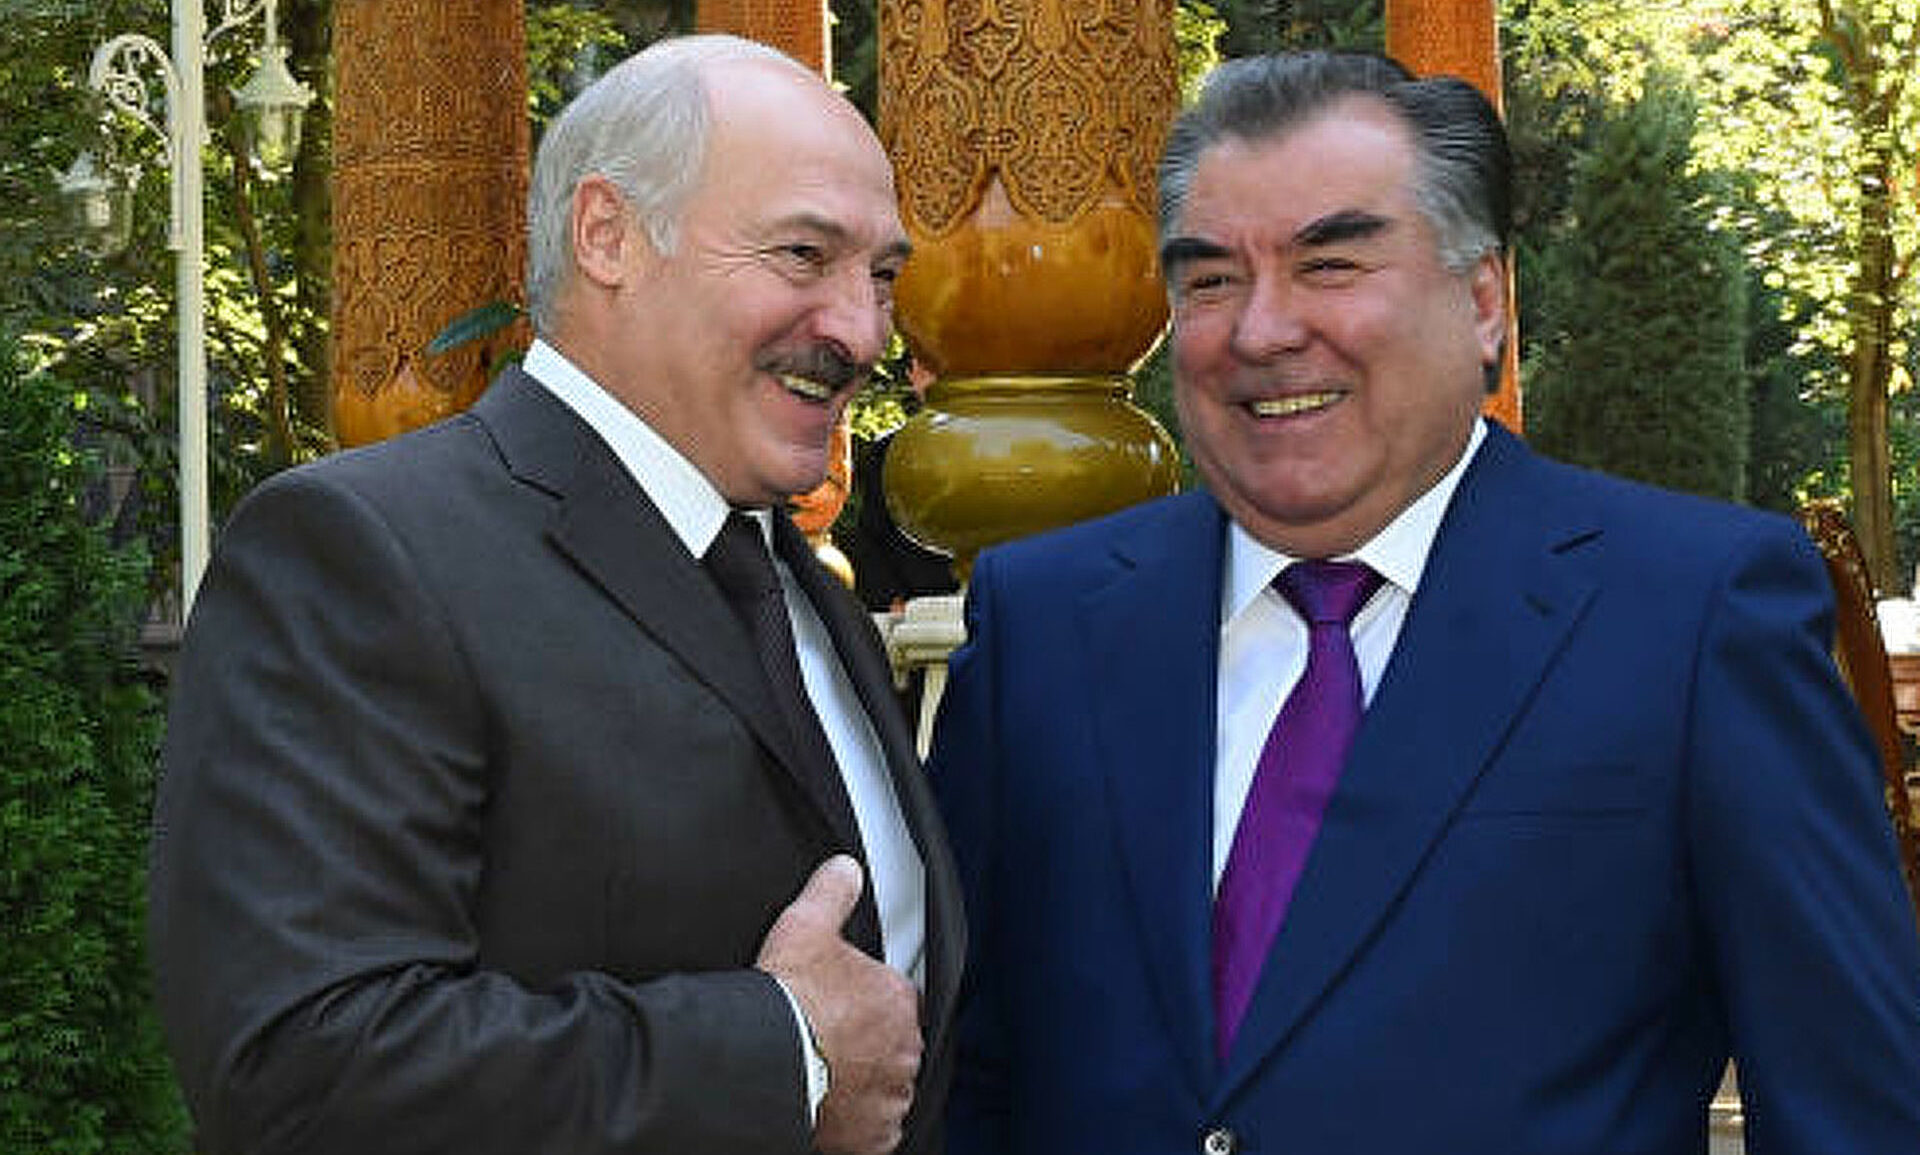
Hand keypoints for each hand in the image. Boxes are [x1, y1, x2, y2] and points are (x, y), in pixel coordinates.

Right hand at [757, 856, 921, 1154]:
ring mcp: (890, 1094)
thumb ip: (832, 893)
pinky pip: (874, 1131)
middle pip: (893, 1045)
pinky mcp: (874, 1135)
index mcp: (897, 999)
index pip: (896, 1000)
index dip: (868, 1002)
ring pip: (886, 1087)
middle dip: (868, 1045)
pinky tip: (832, 1110)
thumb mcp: (806, 926)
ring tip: (826, 1075)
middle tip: (830, 1042)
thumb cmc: (786, 998)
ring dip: (865, 1083)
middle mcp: (903, 1049)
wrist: (764, 1060)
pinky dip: (858, 1125)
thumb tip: (844, 868)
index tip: (843, 1007)